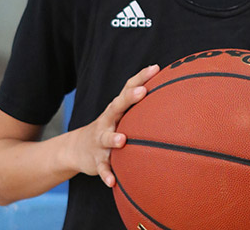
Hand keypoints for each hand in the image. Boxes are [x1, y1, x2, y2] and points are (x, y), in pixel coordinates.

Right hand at [68, 64, 159, 187]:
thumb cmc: (110, 127)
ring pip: (106, 138)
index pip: (128, 88)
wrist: (77, 148)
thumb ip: (141, 106)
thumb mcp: (121, 115)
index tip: (155, 68)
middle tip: (142, 92)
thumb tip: (172, 92)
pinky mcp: (96, 159)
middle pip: (117, 106)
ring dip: (113, 138)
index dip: (141, 77)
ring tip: (122, 140)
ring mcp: (100, 140)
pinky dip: (106, 173)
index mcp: (117, 108)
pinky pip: (101, 167)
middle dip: (129, 98)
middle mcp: (107, 120)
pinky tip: (113, 181)